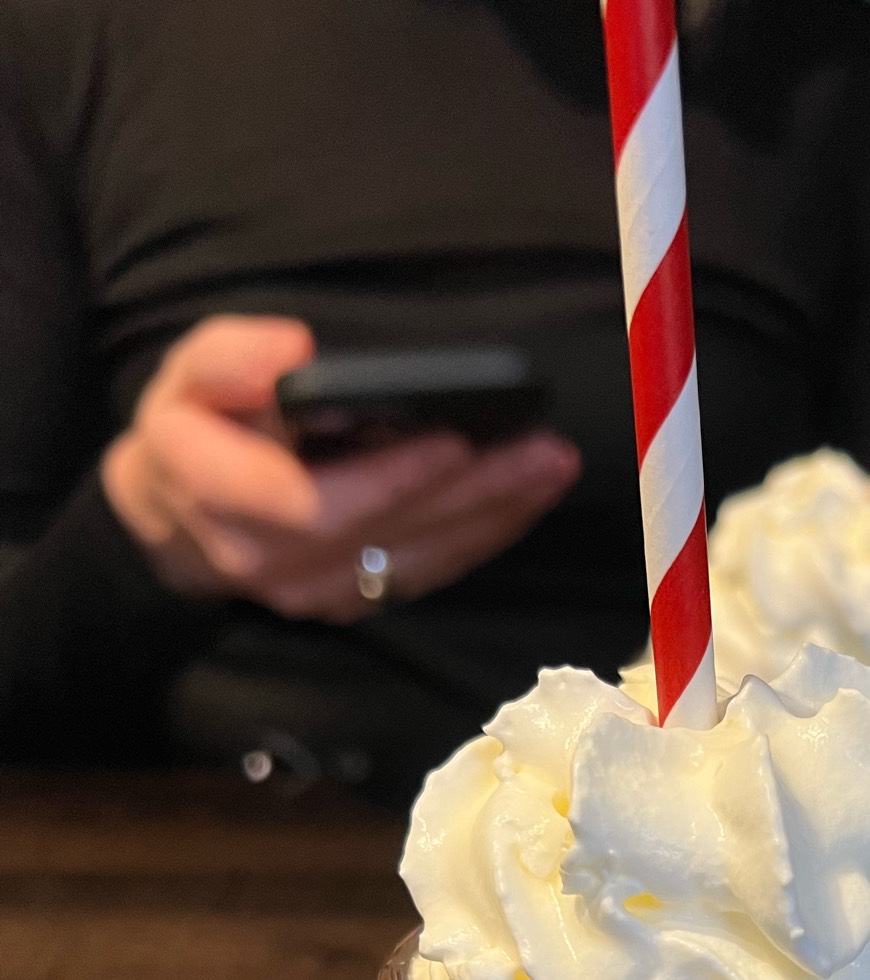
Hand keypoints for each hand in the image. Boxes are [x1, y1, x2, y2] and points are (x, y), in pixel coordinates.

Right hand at [102, 316, 581, 622]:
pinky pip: (426, 571)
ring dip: (492, 514)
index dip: (388, 480)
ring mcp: (317, 592)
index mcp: (222, 500)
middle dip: (471, 491)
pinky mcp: (353, 601)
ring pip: (417, 559)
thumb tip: (295, 351)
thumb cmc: (192, 430)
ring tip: (549, 466)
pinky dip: (481, 534)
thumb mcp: (184, 374)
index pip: (313, 505)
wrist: (181, 518)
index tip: (452, 442)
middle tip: (541, 449)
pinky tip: (526, 495)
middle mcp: (273, 562)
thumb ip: (228, 359)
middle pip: (387, 533)